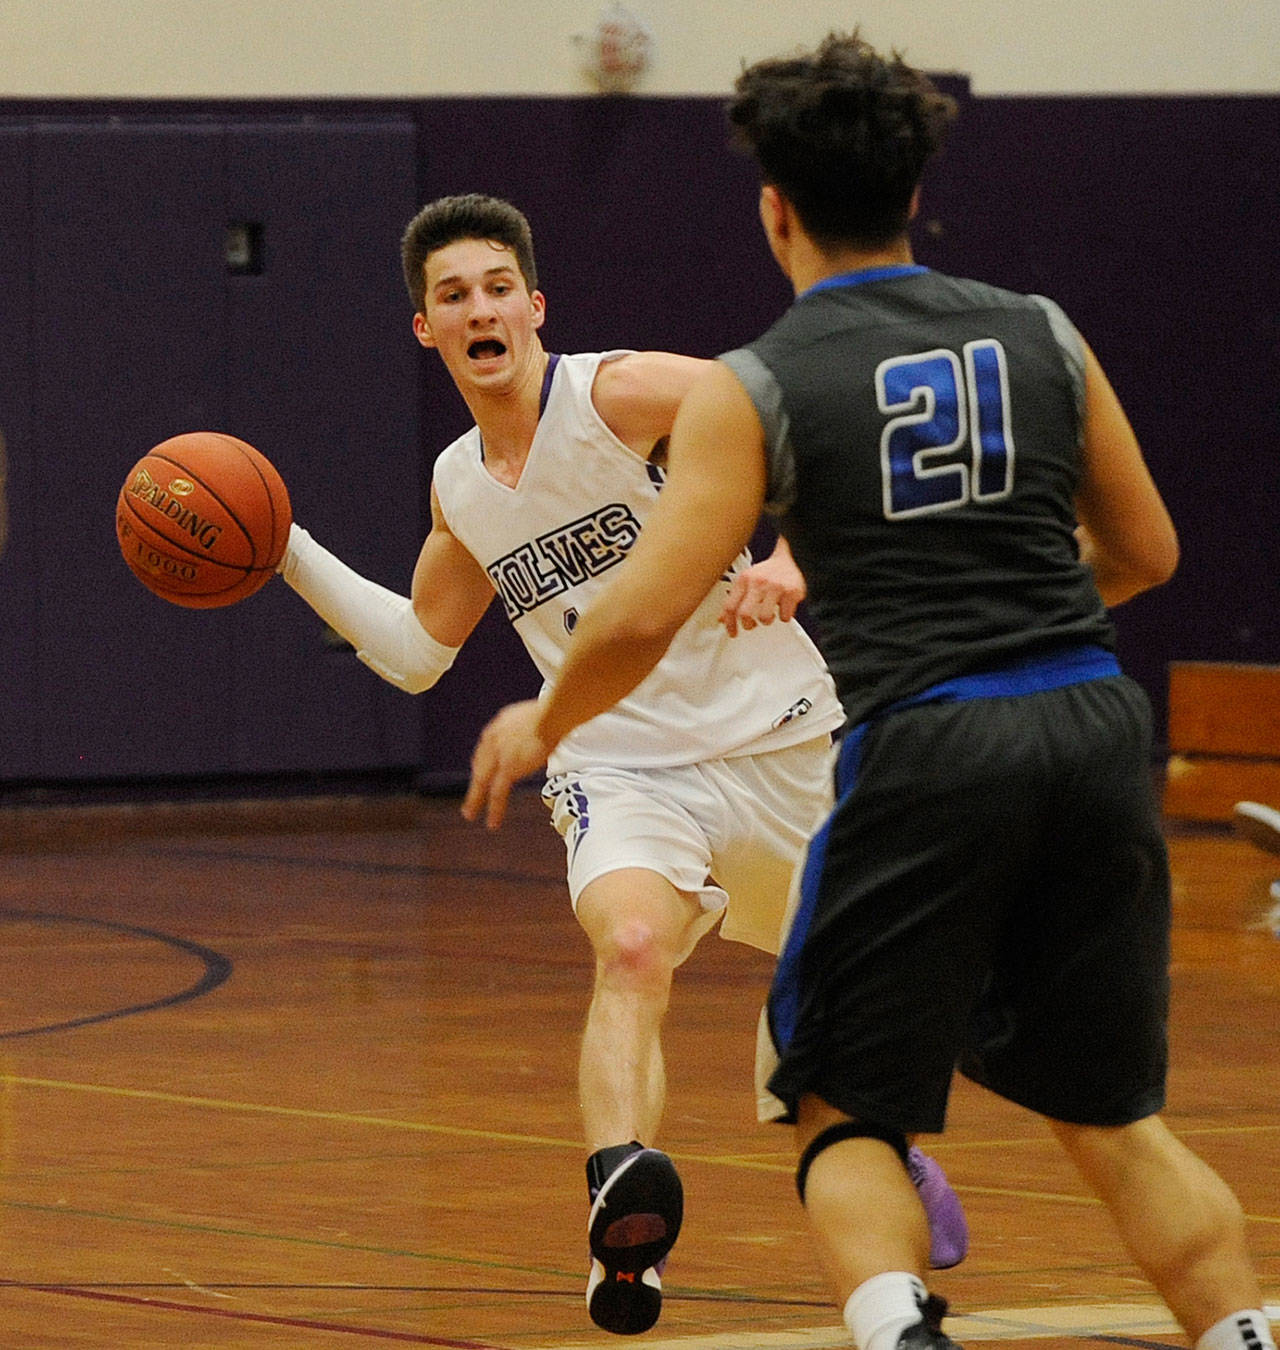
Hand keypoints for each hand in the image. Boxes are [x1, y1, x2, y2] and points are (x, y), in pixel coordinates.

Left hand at [462, 699, 550, 829]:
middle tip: (470, 795)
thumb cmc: (553, 712)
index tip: (483, 771)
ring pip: (482, 781)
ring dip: (475, 800)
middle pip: (479, 764)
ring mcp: (498, 754)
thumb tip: (540, 736)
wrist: (552, 715)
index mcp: (500, 725)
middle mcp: (493, 738)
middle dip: (475, 781)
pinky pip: (497, 793)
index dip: (483, 762)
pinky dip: (494, 809)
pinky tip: (492, 822)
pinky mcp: (508, 768)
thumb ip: (530, 728)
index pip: (485, 747)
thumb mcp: (535, 716)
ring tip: (469, 814)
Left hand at [719, 553, 804, 636]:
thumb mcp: (746, 581)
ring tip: (768, 614)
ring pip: (764, 617)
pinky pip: (784, 616)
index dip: (729, 624)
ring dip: (766, 621)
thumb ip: (733, 599)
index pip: (729, 606)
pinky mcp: (791, 592)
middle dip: (747, 625)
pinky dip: (783, 617)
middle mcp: (758, 582)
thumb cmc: (767, 573)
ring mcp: (775, 587)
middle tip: (751, 625)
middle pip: (744, 613)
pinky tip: (782, 609)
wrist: (791, 559)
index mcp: (743, 580)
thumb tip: (722, 619)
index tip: (732, 632)